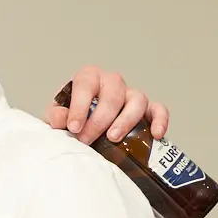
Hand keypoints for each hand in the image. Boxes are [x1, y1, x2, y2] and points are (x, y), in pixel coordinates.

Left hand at [43, 66, 167, 145]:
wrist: (84, 130)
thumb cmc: (71, 119)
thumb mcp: (58, 117)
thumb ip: (57, 116)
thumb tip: (60, 120)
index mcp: (89, 78)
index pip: (85, 85)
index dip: (79, 106)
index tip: (73, 127)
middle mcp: (112, 82)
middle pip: (112, 95)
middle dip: (99, 120)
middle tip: (87, 139)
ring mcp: (131, 95)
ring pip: (137, 100)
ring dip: (126, 120)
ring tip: (113, 138)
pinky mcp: (146, 110)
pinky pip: (158, 110)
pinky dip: (160, 120)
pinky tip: (156, 134)